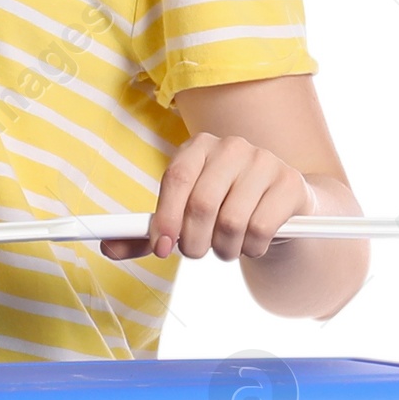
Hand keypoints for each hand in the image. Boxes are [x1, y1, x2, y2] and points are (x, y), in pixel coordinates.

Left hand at [100, 135, 316, 263]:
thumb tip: (108, 247)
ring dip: (224, 251)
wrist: (281, 208)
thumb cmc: (224, 210)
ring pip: (231, 222)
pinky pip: (260, 230)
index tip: (161, 248)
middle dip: (194, 243)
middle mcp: (232, 147)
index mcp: (199, 147)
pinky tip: (253, 244)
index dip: (166, 218)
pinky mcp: (290, 184)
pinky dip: (251, 250)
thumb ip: (150, 233)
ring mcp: (265, 162)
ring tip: (227, 248)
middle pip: (202, 204)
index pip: (176, 179)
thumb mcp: (185, 217)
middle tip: (197, 252)